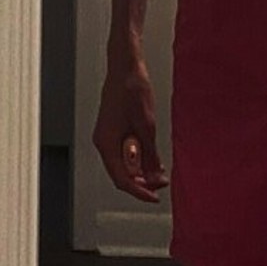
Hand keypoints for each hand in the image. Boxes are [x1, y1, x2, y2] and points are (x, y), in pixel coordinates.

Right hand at [92, 55, 168, 203]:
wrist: (126, 68)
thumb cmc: (133, 91)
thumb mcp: (147, 127)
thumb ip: (150, 155)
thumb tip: (156, 177)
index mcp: (106, 143)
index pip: (121, 179)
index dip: (139, 191)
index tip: (155, 197)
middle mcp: (104, 142)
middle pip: (121, 174)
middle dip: (142, 182)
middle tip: (162, 184)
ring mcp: (108, 136)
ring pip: (123, 164)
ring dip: (141, 171)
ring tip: (160, 174)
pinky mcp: (114, 130)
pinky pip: (125, 153)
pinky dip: (139, 159)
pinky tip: (153, 160)